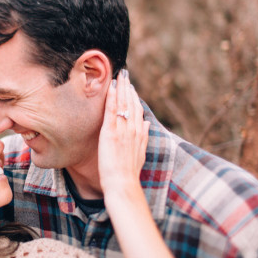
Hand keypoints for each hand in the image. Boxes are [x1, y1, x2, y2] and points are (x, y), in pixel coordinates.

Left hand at [97, 69, 149, 197]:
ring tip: (118, 75)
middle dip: (128, 87)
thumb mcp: (140, 153)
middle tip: (124, 74)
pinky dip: (112, 98)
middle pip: (131, 103)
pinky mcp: (111, 132)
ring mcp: (122, 130)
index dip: (133, 96)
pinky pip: (111, 111)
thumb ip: (144, 137)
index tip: (130, 86)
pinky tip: (111, 87)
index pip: (137, 110)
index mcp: (139, 133)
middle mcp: (133, 129)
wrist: (123, 183)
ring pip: (123, 104)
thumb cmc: (129, 172)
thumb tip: (146, 123)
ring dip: (121, 88)